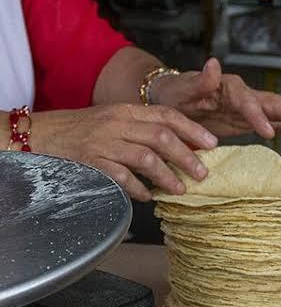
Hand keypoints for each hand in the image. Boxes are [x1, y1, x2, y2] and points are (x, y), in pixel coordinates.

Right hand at [29, 104, 217, 201]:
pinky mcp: (92, 162)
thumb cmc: (84, 130)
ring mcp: (104, 142)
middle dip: (186, 156)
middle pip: (161, 137)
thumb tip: (181, 148)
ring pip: (145, 158)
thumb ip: (144, 129)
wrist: (43, 135)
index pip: (167, 115)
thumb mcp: (115, 120)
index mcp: (127, 110)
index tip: (212, 144)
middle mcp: (118, 123)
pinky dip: (138, 188)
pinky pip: (121, 177)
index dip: (192, 129)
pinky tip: (147, 196)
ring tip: (180, 190)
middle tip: (202, 173)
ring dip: (167, 176)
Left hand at [151, 58, 280, 138]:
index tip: (268, 132)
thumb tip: (213, 64)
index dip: (258, 116)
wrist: (173, 101)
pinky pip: (273, 122)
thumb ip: (198, 81)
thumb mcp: (180, 90)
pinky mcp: (248, 120)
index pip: (247, 101)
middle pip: (274, 103)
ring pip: (280, 111)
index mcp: (227, 88)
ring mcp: (249, 108)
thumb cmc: (174, 95)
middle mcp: (243, 95)